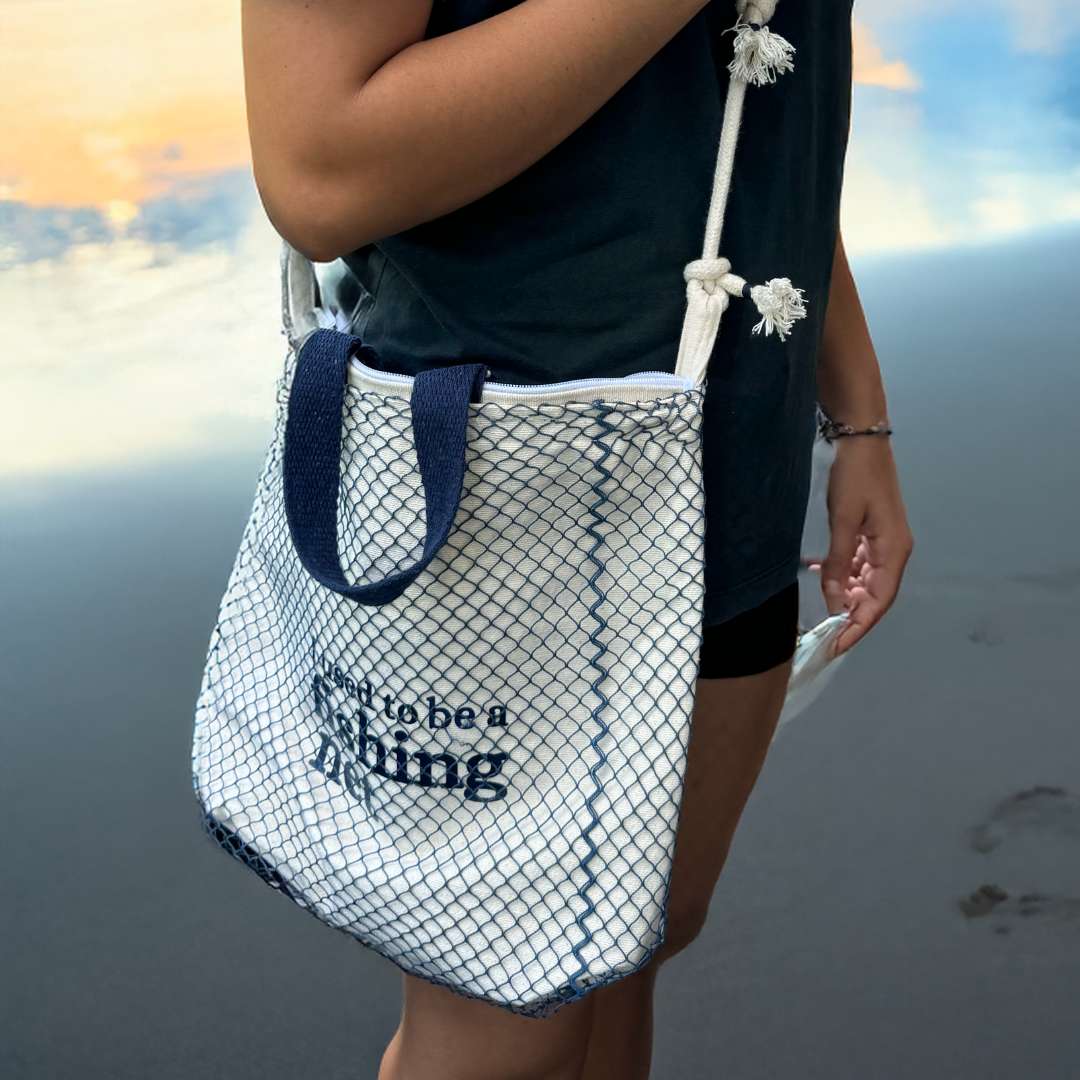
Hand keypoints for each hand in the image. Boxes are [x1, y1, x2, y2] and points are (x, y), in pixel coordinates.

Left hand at [805, 436, 913, 657]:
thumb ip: (836, 562)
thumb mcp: (843, 521)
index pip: (878, 601)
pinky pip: (857, 562)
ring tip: (819, 604)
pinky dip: (840, 572)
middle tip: (823, 632)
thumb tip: (832, 600)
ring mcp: (883, 542)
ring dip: (842, 593)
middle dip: (850, 614)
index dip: (859, 626)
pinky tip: (818, 573)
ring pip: (863, 580)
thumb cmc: (855, 479)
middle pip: (873, 594)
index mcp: (894, 551)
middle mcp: (893, 551)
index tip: (838, 645)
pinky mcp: (871, 532)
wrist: (861, 441)